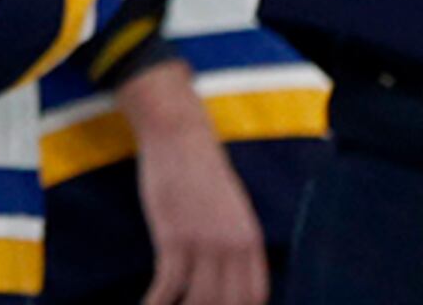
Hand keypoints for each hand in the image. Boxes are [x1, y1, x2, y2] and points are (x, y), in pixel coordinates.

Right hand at [122, 62, 272, 304]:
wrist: (178, 134)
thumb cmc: (200, 169)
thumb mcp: (231, 207)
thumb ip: (235, 241)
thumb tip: (229, 272)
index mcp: (250, 239)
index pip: (255, 296)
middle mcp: (233, 245)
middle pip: (228, 304)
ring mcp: (204, 243)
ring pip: (200, 302)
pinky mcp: (174, 237)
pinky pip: (168, 288)